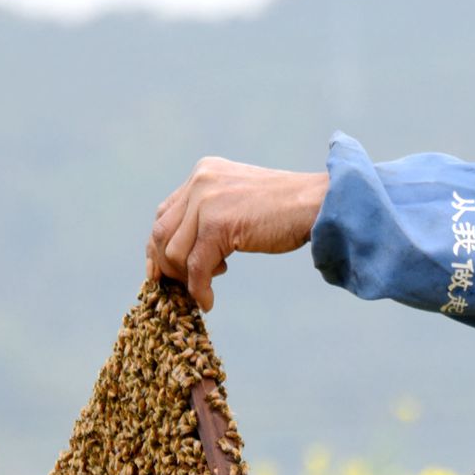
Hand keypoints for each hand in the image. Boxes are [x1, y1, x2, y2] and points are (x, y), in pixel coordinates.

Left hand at [146, 157, 328, 310]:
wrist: (317, 204)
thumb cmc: (286, 209)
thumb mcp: (239, 201)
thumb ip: (211, 214)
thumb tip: (183, 248)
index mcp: (204, 172)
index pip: (165, 213)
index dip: (156, 246)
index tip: (159, 271)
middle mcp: (200, 181)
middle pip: (161, 232)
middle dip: (165, 265)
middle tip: (179, 286)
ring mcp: (206, 201)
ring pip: (173, 252)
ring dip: (186, 278)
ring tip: (208, 285)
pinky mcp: (217, 224)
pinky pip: (195, 266)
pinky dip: (199, 289)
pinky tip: (208, 301)